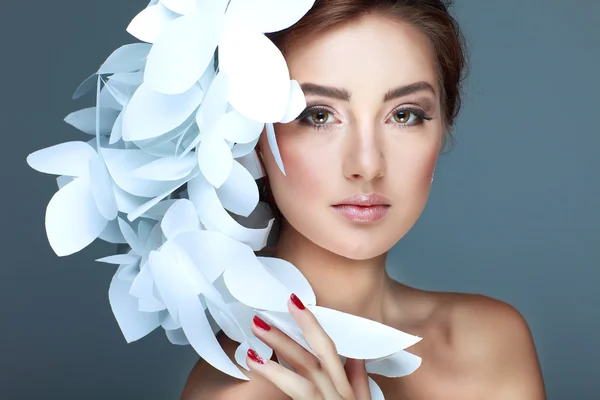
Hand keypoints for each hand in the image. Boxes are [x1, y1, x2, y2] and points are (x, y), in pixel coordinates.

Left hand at [246, 293, 371, 399]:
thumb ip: (359, 378)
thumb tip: (355, 355)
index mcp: (345, 386)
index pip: (327, 346)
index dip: (310, 322)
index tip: (293, 301)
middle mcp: (337, 394)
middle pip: (309, 360)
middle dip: (284, 338)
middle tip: (259, 320)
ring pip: (301, 381)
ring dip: (274, 364)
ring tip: (250, 352)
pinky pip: (296, 399)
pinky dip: (276, 383)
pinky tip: (257, 372)